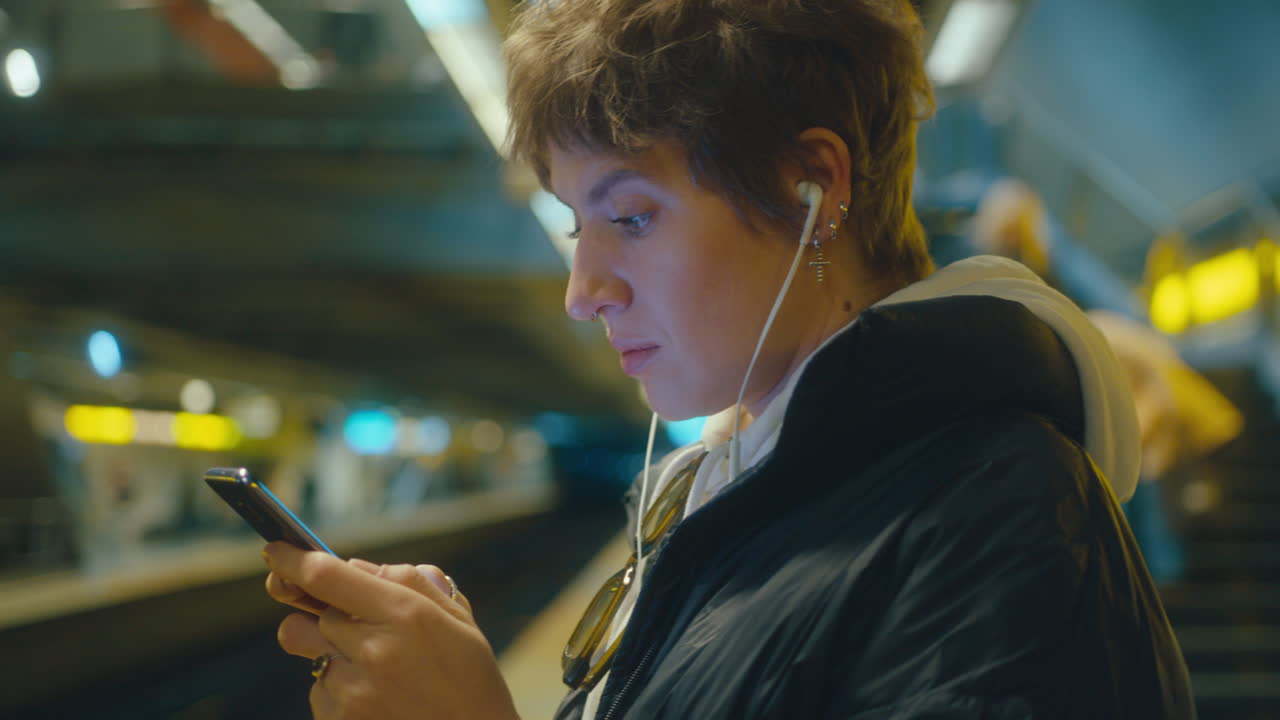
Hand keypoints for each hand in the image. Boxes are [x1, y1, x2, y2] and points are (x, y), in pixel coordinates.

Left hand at [263, 542, 520, 719]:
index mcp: (405, 614)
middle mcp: (372, 650)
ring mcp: (352, 691)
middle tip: (357, 628)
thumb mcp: (456, 618)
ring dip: (333, 654)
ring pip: (313, 654)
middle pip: (309, 617)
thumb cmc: (470, 678)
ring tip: (377, 672)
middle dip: (326, 616)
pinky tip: (378, 699)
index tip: (275, 551)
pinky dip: (340, 689)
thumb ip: (408, 582)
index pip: (326, 576)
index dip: (292, 560)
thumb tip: (357, 568)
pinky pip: (319, 691)